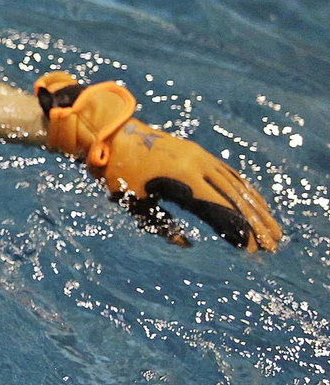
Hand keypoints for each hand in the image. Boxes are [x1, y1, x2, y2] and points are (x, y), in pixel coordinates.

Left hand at [36, 72, 281, 251]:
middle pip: (235, 198)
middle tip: (273, 246)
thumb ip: (161, 226)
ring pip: (237, 186)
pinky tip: (255, 205)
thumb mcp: (134, 205)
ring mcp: (201, 157)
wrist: (111, 134)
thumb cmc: (118, 174)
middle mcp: (198, 164)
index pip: (219, 209)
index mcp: (182, 178)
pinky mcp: (199, 154)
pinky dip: (245, 191)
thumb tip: (186, 243)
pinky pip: (229, 174)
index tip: (253, 250)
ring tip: (274, 231)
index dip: (238, 230)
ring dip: (257, 209)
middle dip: (256, 223)